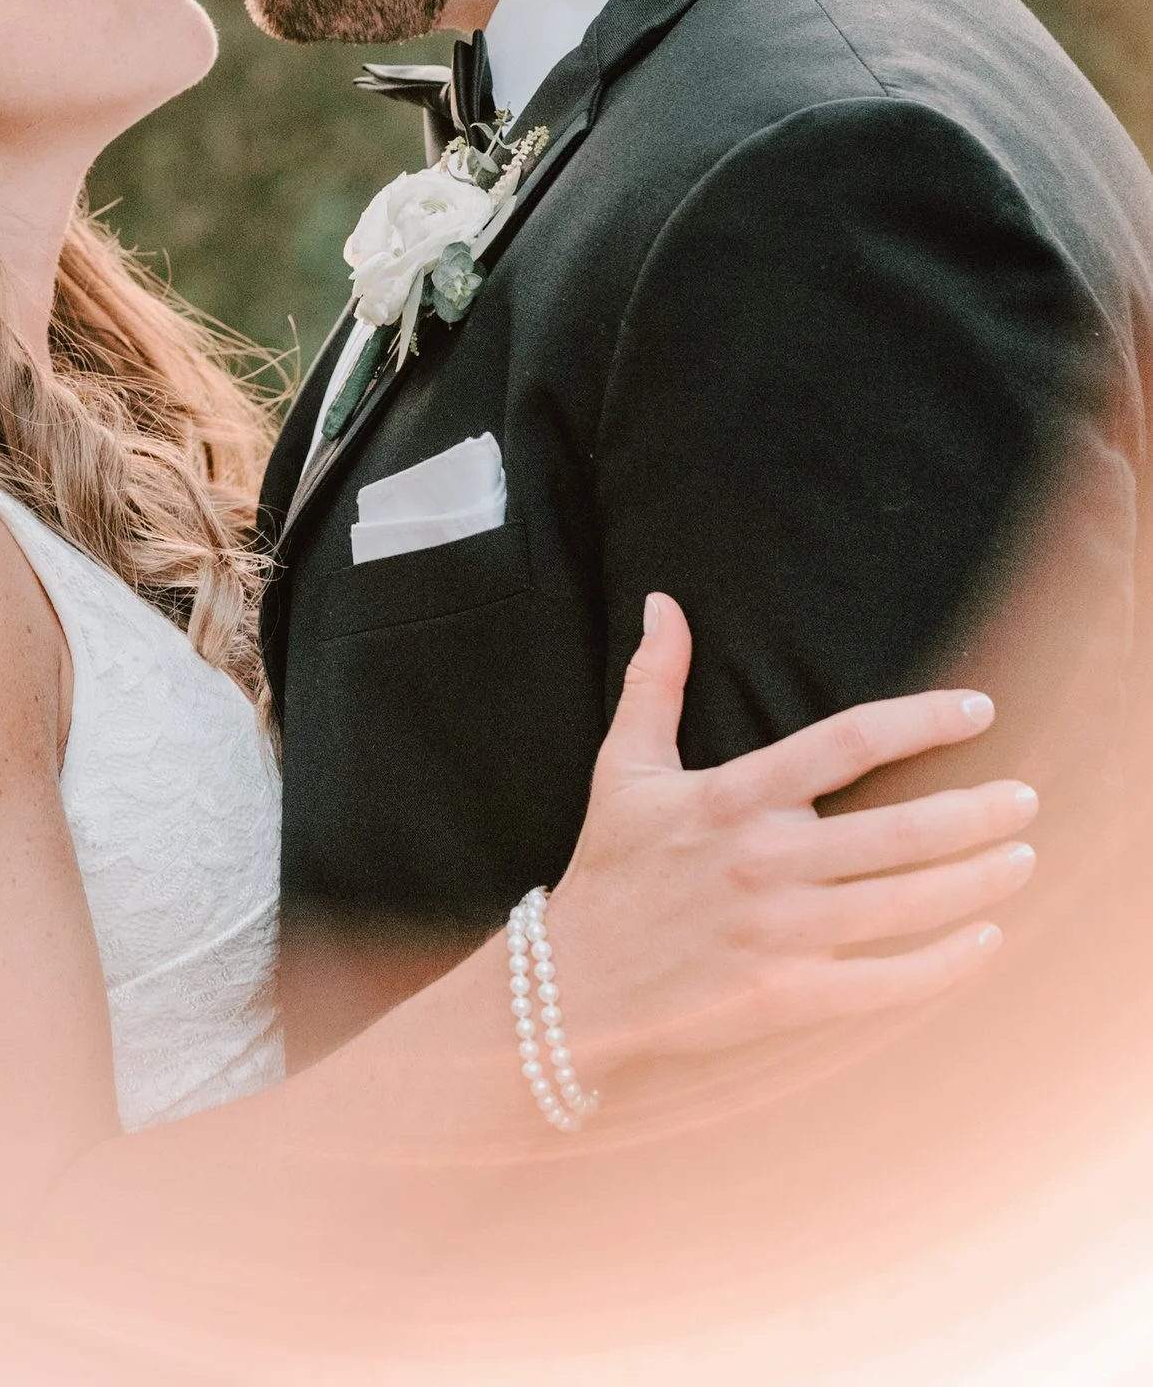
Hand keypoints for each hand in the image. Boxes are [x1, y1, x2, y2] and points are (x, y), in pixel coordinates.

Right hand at [548, 594, 1036, 1072]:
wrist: (574, 983)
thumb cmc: (610, 866)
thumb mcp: (624, 764)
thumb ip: (654, 681)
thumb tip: (664, 601)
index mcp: (731, 796)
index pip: (846, 743)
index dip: (921, 721)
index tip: (978, 709)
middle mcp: (761, 861)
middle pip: (894, 832)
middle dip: (974, 813)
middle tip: (1026, 799)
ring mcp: (776, 934)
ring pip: (901, 906)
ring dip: (974, 883)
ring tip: (1022, 859)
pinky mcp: (783, 998)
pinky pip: (884, 984)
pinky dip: (944, 967)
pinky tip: (985, 942)